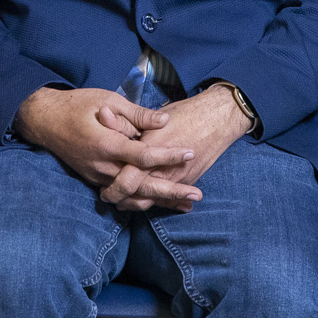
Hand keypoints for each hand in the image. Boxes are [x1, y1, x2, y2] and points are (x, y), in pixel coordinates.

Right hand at [13, 87, 202, 209]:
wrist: (44, 121)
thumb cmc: (77, 105)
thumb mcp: (108, 100)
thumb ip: (137, 114)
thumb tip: (165, 120)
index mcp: (107, 144)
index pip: (144, 155)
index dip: (168, 155)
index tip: (190, 152)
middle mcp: (103, 166)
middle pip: (142, 186)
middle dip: (172, 191)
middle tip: (198, 194)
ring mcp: (97, 177)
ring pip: (133, 196)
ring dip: (160, 201)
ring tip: (186, 204)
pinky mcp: (94, 180)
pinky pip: (122, 195)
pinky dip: (142, 200)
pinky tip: (160, 201)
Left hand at [106, 85, 251, 211]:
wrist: (217, 119)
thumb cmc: (184, 114)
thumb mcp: (151, 116)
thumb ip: (126, 121)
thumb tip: (101, 114)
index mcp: (150, 152)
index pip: (127, 180)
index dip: (113, 188)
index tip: (102, 188)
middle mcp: (163, 170)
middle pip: (137, 196)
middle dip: (121, 200)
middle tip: (108, 198)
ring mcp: (176, 179)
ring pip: (152, 200)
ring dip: (136, 204)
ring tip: (123, 203)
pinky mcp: (187, 181)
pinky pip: (170, 199)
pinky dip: (158, 203)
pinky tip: (149, 203)